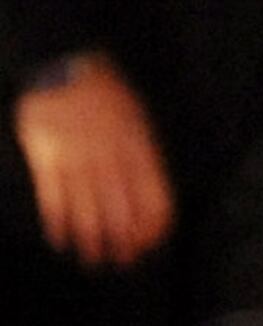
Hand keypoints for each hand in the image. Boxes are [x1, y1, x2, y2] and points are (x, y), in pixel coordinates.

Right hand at [13, 49, 173, 268]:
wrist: (63, 63)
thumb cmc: (106, 92)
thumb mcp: (137, 119)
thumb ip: (143, 157)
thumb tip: (149, 198)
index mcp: (137, 148)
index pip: (153, 198)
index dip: (152, 227)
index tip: (150, 245)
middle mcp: (109, 157)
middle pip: (120, 210)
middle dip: (122, 242)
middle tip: (121, 262)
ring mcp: (76, 158)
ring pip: (86, 209)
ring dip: (91, 239)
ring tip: (93, 259)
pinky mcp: (46, 156)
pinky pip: (54, 196)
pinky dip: (58, 221)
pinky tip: (61, 238)